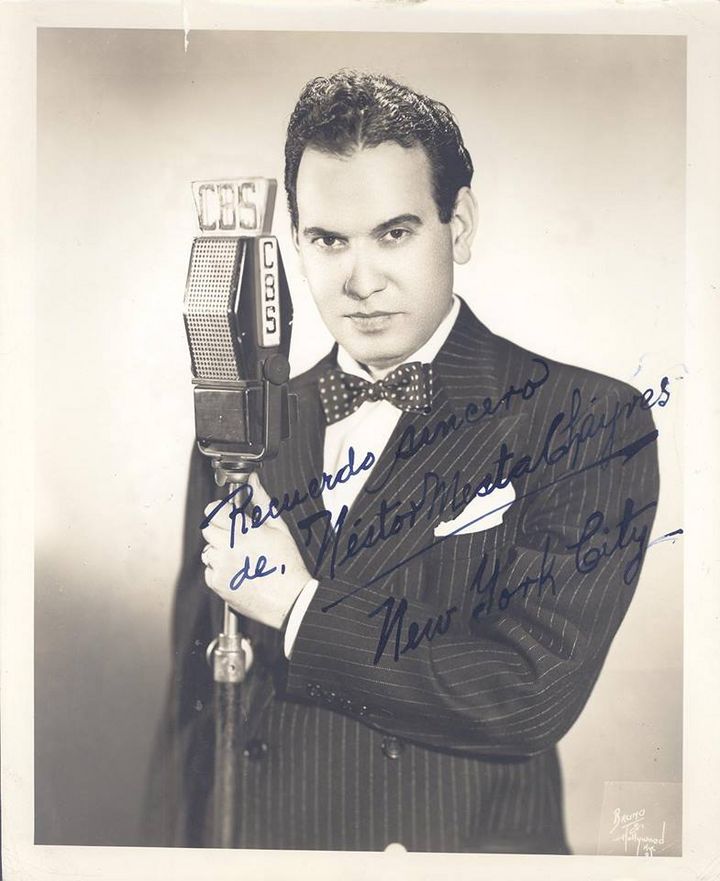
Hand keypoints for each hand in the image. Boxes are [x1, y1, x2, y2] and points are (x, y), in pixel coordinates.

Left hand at [201, 472, 311, 629]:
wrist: (290, 600)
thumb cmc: (287, 564)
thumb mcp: (278, 527)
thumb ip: (261, 501)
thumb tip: (253, 480)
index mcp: (242, 530)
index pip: (212, 511)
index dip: (220, 512)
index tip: (228, 516)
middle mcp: (228, 547)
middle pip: (207, 529)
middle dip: (220, 531)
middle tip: (238, 538)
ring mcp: (220, 567)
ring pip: (208, 551)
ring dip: (219, 551)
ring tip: (241, 558)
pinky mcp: (217, 584)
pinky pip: (209, 570)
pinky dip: (220, 570)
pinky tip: (239, 571)